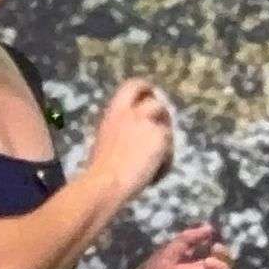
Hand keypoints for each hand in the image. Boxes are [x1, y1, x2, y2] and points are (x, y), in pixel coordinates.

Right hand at [86, 78, 174, 199]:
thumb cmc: (98, 169)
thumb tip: (132, 139)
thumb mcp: (104, 142)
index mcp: (114, 112)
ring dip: (165, 142)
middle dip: (162, 109)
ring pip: (166, 127)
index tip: (150, 95)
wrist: (106, 181)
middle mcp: (132, 112)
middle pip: (155, 101)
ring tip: (156, 163)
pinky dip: (164, 163)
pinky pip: (169, 149)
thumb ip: (119, 132)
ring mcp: (148, 123)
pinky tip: (153, 177)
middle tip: (164, 123)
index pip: (131, 86)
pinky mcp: (162, 137)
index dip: (144, 89)